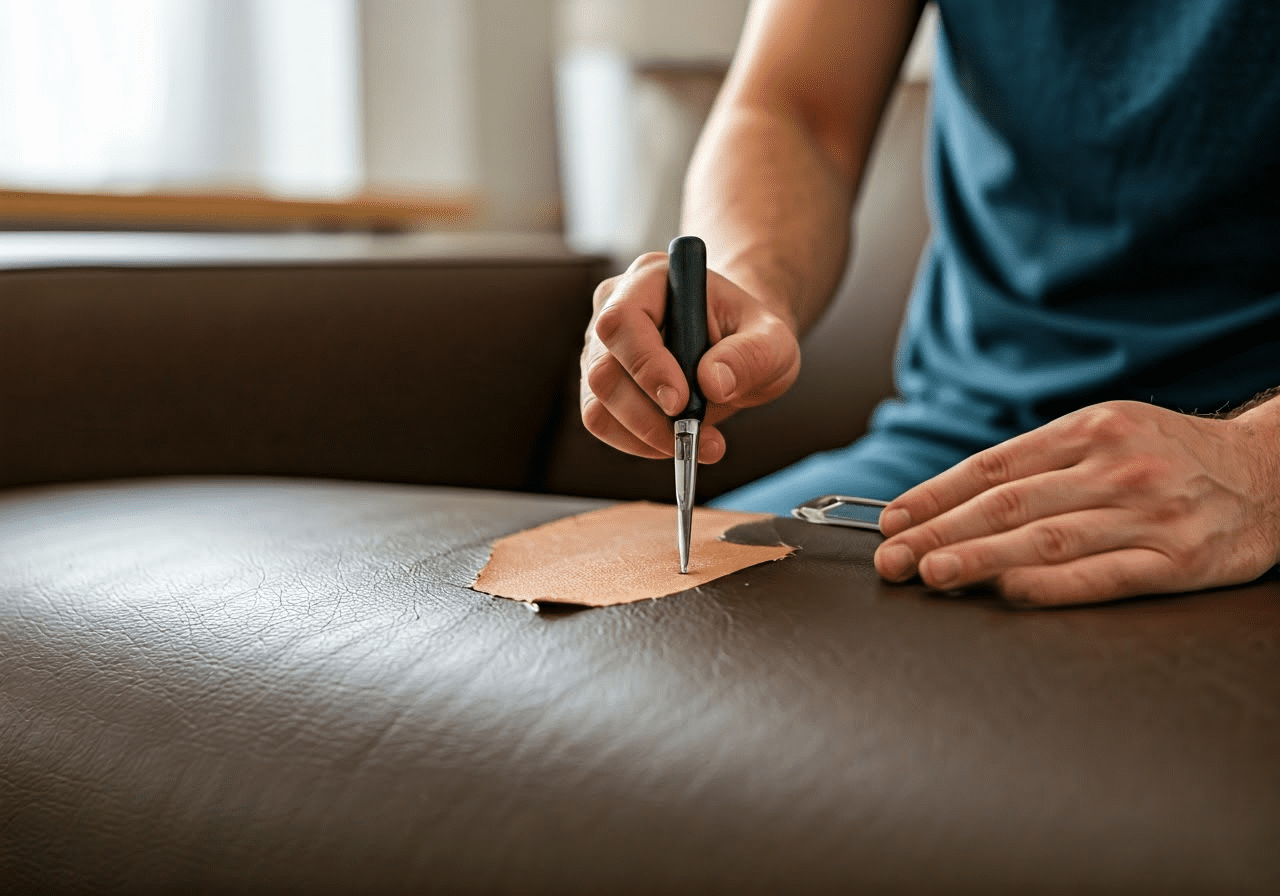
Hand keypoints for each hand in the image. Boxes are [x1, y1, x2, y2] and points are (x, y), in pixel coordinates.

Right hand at [580, 252, 800, 461]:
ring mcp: (601, 348)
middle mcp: (613, 308)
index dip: (646, 365)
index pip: (622, 320)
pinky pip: (603, 423)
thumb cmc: (750, 334)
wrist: (736, 346)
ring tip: (699, 442)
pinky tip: (678, 440)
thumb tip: (713, 382)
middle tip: (695, 435)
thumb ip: (750, 356)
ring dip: (646, 436)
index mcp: (651, 279)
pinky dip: (640, 443)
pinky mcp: (601, 385)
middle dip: (648, 417)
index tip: (680, 403)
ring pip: (598, 405)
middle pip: (603, 371)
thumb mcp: (772, 341)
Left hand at [873, 400, 1279, 605]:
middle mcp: (1114, 468)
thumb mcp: (1107, 434)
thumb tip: (956, 503)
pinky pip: (1101, 577)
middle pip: (1008, 504)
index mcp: (1088, 431)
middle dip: (940, 532)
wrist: (1271, 474)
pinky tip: (1005, 593)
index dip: (935, 495)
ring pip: (1045, 539)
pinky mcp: (1177, 561)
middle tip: (893, 557)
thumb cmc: (1169, 457)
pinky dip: (1048, 586)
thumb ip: (1040, 465)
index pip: (992, 467)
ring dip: (980, 558)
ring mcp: (1146, 514)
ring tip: (932, 573)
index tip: (892, 520)